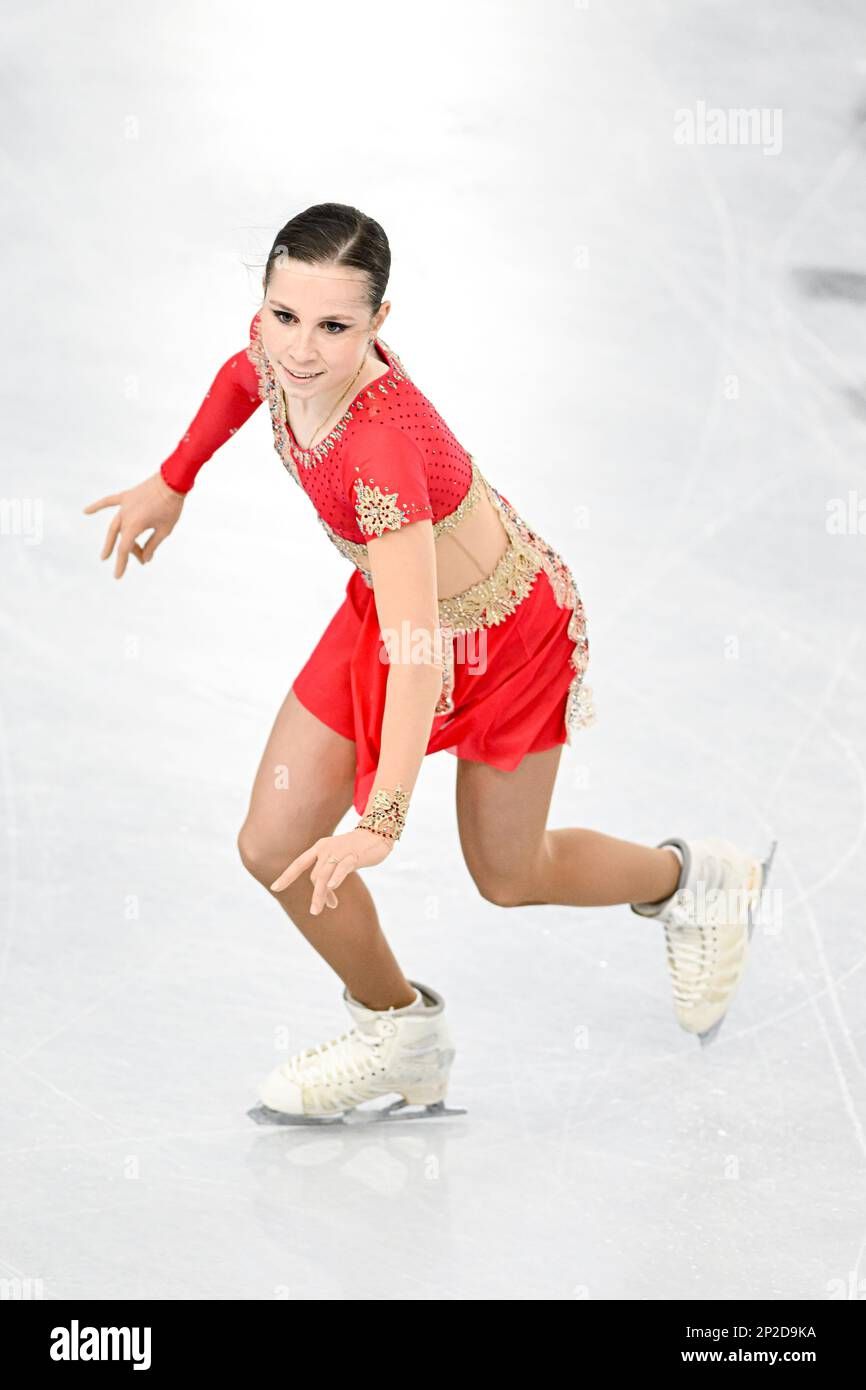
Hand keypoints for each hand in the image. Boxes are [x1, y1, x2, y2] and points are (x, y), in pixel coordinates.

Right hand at [83, 471, 185, 577]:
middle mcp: (125, 516)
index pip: (124, 549)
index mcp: (135, 526)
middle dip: (130, 551)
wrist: (172, 481)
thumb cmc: (171, 507)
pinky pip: (108, 502)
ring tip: (105, 555)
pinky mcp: (126, 496)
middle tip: (140, 559)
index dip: (121, 564)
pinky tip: (85, 512)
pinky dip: (97, 507)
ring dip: (112, 540)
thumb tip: (145, 559)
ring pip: (115, 526)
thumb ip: (152, 545)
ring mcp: (124, 505)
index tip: (117, 577)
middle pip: (123, 539)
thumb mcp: (165, 530)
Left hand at [269, 828, 395, 914]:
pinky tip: (332, 887)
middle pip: (314, 876)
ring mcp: (339, 852)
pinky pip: (342, 868)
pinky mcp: (353, 855)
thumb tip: (326, 893)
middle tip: (317, 911)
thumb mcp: (338, 859)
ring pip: (324, 875)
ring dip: (320, 894)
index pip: (298, 864)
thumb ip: (330, 873)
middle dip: (316, 895)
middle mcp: (326, 849)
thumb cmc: (355, 848)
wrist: (377, 833)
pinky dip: (336, 878)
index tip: (274, 888)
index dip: (286, 876)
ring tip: (318, 909)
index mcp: (319, 848)